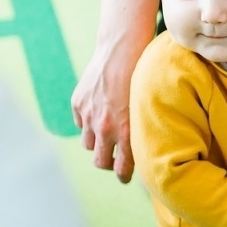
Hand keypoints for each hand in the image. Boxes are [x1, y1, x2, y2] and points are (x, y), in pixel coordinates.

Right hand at [72, 41, 144, 182]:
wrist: (122, 49)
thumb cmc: (143, 77)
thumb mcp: (147, 108)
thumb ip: (140, 131)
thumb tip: (143, 151)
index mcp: (125, 132)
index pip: (121, 169)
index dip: (124, 176)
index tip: (126, 176)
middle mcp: (104, 127)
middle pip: (100, 162)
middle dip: (108, 163)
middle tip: (114, 160)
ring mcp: (89, 116)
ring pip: (88, 144)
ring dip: (96, 143)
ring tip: (106, 136)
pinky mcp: (78, 104)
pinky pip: (80, 124)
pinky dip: (88, 123)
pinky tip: (98, 114)